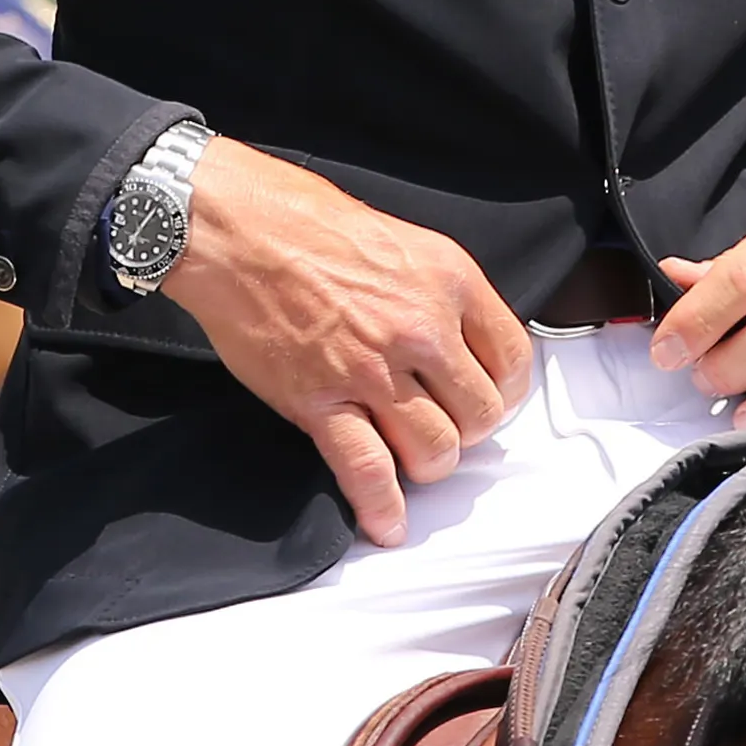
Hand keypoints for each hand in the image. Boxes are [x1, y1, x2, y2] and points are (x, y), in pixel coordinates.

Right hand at [158, 141, 533, 546]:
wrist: (232, 228)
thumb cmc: (302, 221)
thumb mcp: (399, 239)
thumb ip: (435, 292)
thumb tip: (455, 339)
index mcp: (448, 281)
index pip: (513, 358)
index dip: (505, 390)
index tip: (489, 397)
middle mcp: (420, 328)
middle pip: (480, 414)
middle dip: (467, 431)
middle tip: (447, 428)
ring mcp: (371, 370)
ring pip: (435, 450)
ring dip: (429, 466)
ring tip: (414, 462)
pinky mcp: (321, 402)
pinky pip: (368, 471)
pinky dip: (382, 508)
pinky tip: (386, 524)